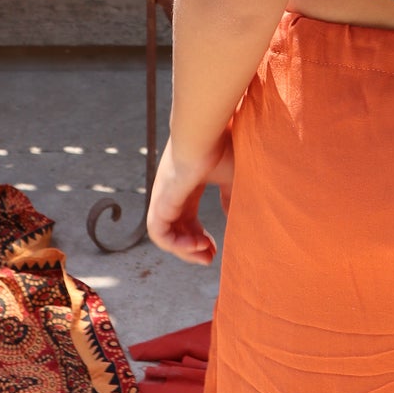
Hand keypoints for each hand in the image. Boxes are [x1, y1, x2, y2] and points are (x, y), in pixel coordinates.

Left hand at [147, 133, 233, 264]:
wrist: (205, 133)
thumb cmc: (221, 148)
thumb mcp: (231, 178)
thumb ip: (230, 198)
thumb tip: (234, 218)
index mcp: (186, 185)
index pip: (186, 218)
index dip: (199, 236)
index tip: (215, 248)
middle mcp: (171, 193)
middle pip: (175, 229)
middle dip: (192, 248)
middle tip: (209, 259)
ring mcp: (163, 197)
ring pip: (165, 234)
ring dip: (184, 249)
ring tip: (204, 253)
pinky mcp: (160, 201)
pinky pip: (159, 233)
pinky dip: (176, 244)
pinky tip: (197, 244)